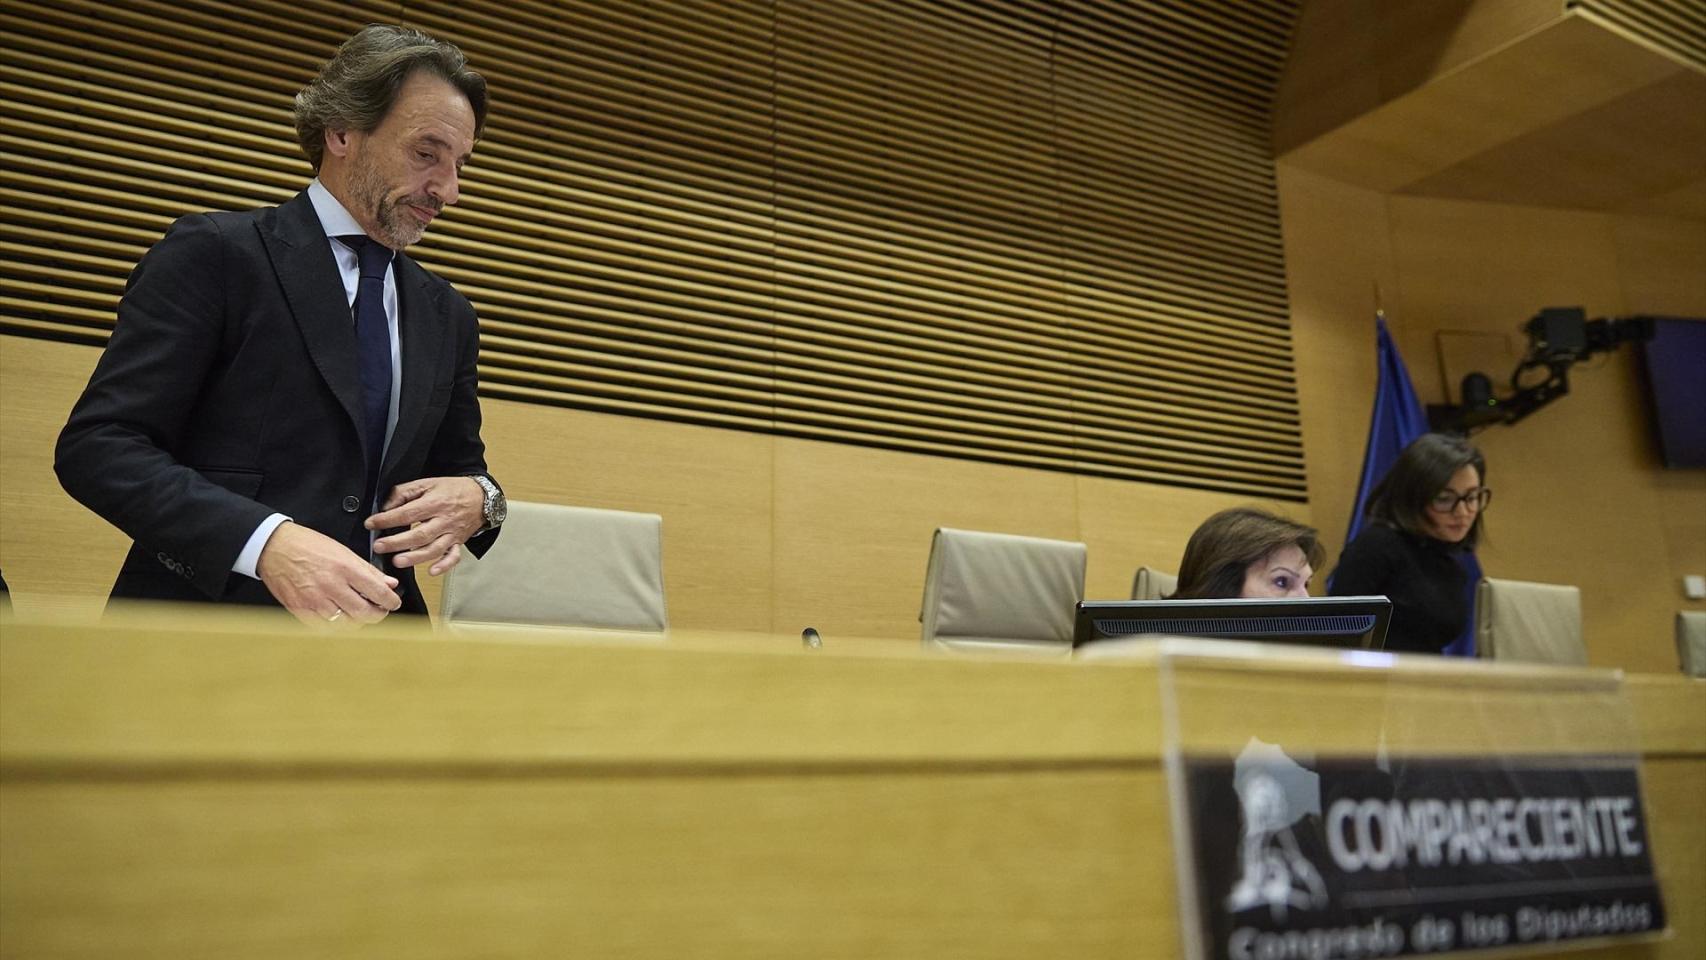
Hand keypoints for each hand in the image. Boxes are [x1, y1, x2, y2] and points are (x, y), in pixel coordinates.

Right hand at [256, 522, 401, 625]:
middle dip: (377, 614)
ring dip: (356, 620)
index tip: (393, 603)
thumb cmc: (308, 546)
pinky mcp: (300, 609)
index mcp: (345, 568)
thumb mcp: (343, 551)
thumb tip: (389, 583)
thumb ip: (368, 570)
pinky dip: (335, 624)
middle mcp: (331, 586)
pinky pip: (324, 627)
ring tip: (358, 611)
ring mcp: (314, 600)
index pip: (378, 592)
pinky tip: (338, 615)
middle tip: (379, 610)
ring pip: (346, 624)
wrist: (274, 547)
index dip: (391, 601)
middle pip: (364, 613)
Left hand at [367, 476, 483, 574]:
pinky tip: (431, 571)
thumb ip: (404, 492)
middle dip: (397, 542)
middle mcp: (444, 520)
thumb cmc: (452, 490)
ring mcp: (452, 534)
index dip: (387, 519)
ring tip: (397, 561)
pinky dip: (444, 565)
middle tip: (379, 546)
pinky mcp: (459, 543)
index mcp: (435, 503)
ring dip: (415, 557)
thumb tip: (386, 507)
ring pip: (434, 549)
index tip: (371, 523)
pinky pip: (454, 557)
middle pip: (419, 534)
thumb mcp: (427, 483)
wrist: (481, 497)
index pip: (408, 513)